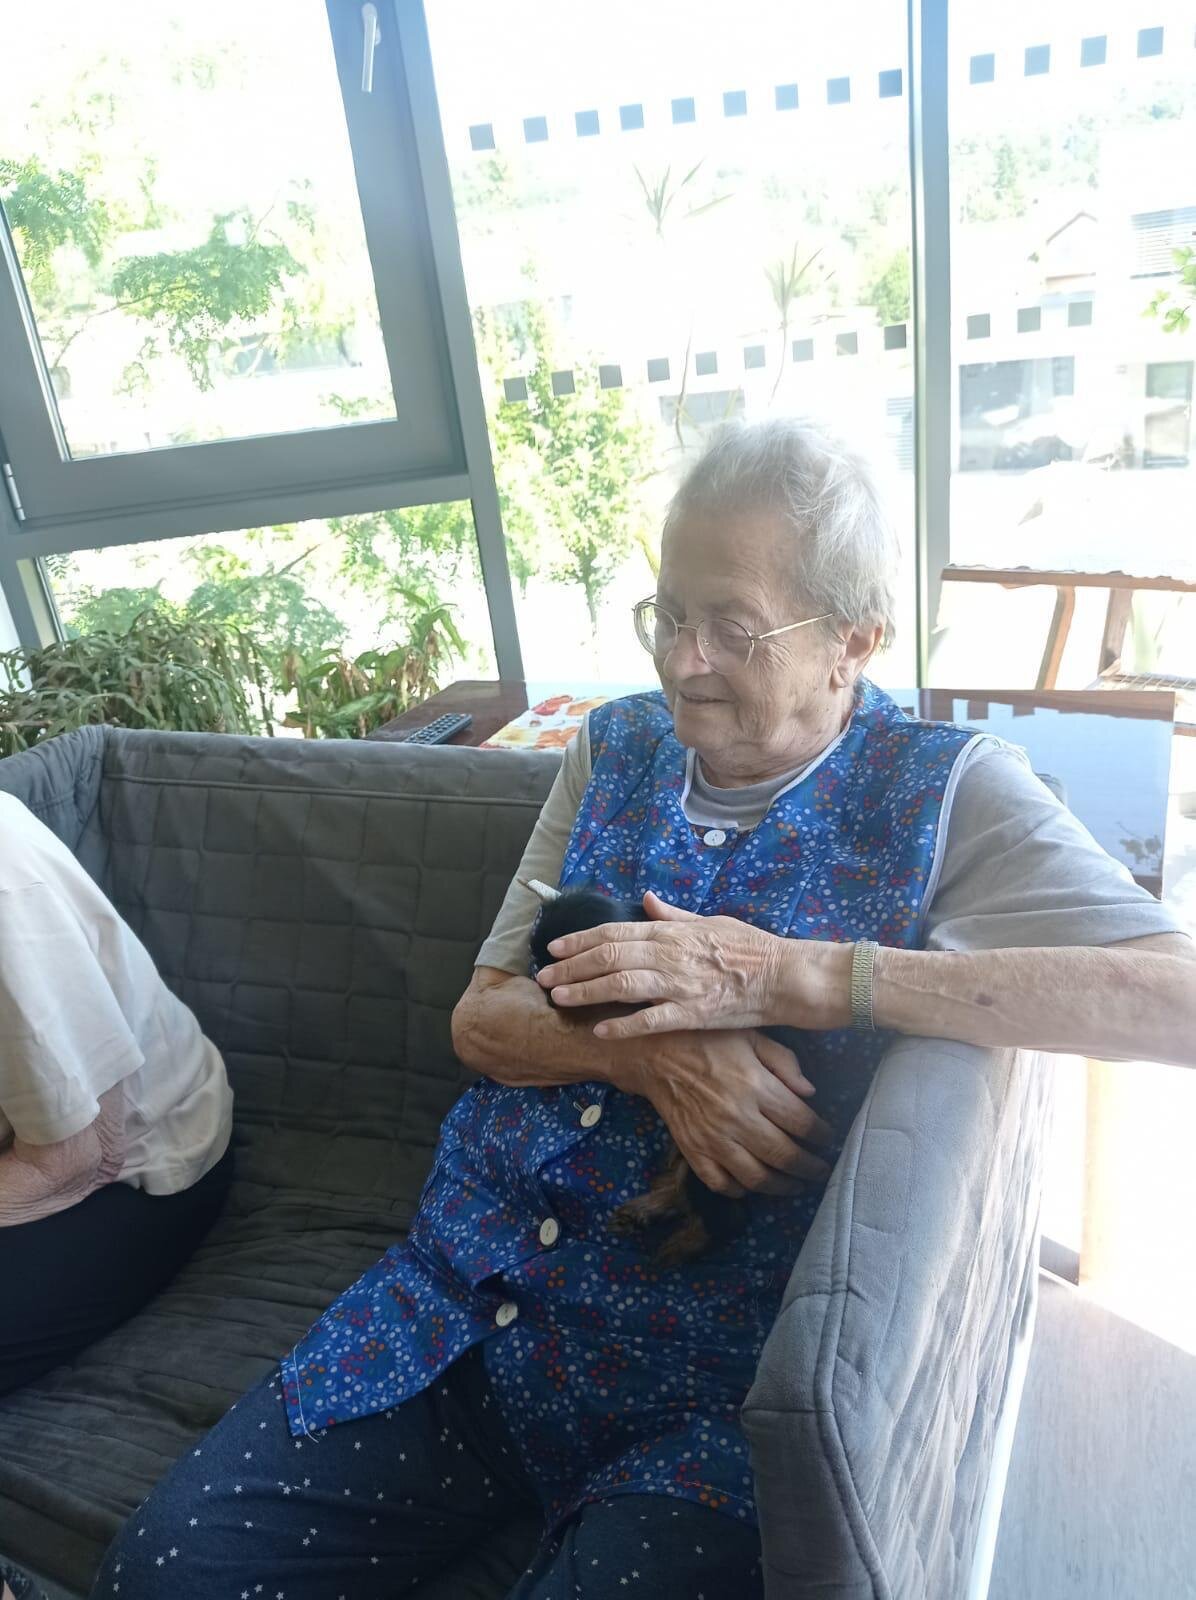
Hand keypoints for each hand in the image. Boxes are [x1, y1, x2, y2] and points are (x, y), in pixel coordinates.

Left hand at [537, 891, 849, 1039]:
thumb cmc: (752, 948)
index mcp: (672, 931)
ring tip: (559, 998)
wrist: (785, 976)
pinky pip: (652, 1020)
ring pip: (621, 985)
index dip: (580, 940)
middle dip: (572, 967)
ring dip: (586, 991)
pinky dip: (624, 1024)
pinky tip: (600, 1030)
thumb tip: (649, 900)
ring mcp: (680, 984)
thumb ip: (676, 915)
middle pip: (609, 957)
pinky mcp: (693, 1013)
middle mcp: (670, 954)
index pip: (615, 931)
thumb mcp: (712, 921)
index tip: (555, 947)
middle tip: (544, 976)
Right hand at [622, 1028, 834, 1197]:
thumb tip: (811, 1093)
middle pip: (785, 1155)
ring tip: (797, 1185)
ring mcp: (713, 1139)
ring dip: (783, 1186)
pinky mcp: (692, 1151)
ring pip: (757, 1178)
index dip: (822, 1135)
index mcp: (756, 1086)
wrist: (655, 1053)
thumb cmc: (708, 1040)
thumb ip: (785, 1063)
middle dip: (810, 1167)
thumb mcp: (752, 1037)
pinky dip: (740, 1190)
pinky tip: (753, 1183)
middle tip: (822, 1170)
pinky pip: (721, 1183)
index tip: (830, 1138)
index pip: (802, 1122)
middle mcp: (738, 1117)